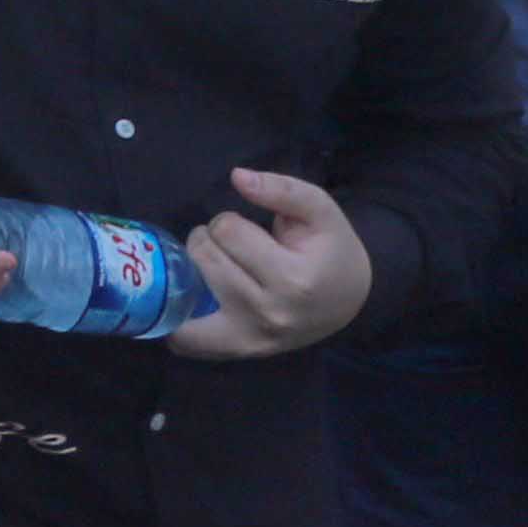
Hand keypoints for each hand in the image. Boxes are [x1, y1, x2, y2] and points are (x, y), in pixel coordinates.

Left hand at [168, 165, 372, 359]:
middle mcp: (270, 313)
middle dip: (209, 241)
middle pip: (204, 257)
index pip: (226, 231)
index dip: (229, 221)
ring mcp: (252, 338)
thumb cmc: (330, 250)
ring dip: (193, 271)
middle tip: (232, 248)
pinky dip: (177, 321)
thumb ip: (281, 188)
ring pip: (188, 291)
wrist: (350, 300)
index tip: (248, 230)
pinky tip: (188, 303)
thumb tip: (237, 176)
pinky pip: (189, 342)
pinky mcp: (238, 350)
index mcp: (294, 279)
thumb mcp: (319, 210)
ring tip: (216, 268)